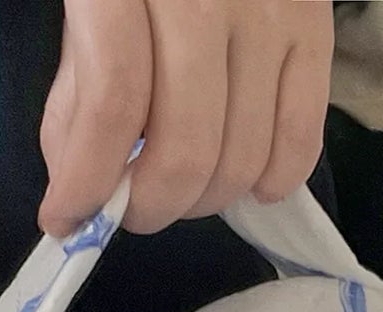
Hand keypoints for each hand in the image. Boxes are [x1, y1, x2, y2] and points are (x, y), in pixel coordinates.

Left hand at [40, 0, 334, 236]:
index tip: (68, 219)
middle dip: (151, 206)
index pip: (113, 104)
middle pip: (185, 147)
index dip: (89, 181)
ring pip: (240, 157)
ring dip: (204, 200)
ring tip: (182, 188)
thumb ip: (78, 83)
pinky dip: (271, 182)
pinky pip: (300, 137)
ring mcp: (268, 11)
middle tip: (132, 209)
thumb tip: (81, 183)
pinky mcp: (314, 25)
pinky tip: (246, 186)